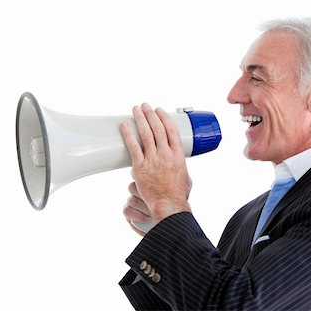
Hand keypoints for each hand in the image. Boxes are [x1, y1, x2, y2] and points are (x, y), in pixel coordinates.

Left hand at [120, 103, 191, 228]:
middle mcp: (166, 154)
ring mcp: (153, 159)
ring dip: (140, 119)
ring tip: (136, 110)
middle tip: (145, 106)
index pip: (171, 130)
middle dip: (151, 114)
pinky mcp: (140, 166)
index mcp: (178, 155)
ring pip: (146, 133)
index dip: (165, 118)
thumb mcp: (185, 176)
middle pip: (157, 128)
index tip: (160, 111)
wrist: (168, 204)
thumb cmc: (177, 194)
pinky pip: (133, 146)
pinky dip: (128, 134)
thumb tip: (174, 164)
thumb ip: (179, 166)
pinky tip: (125, 126)